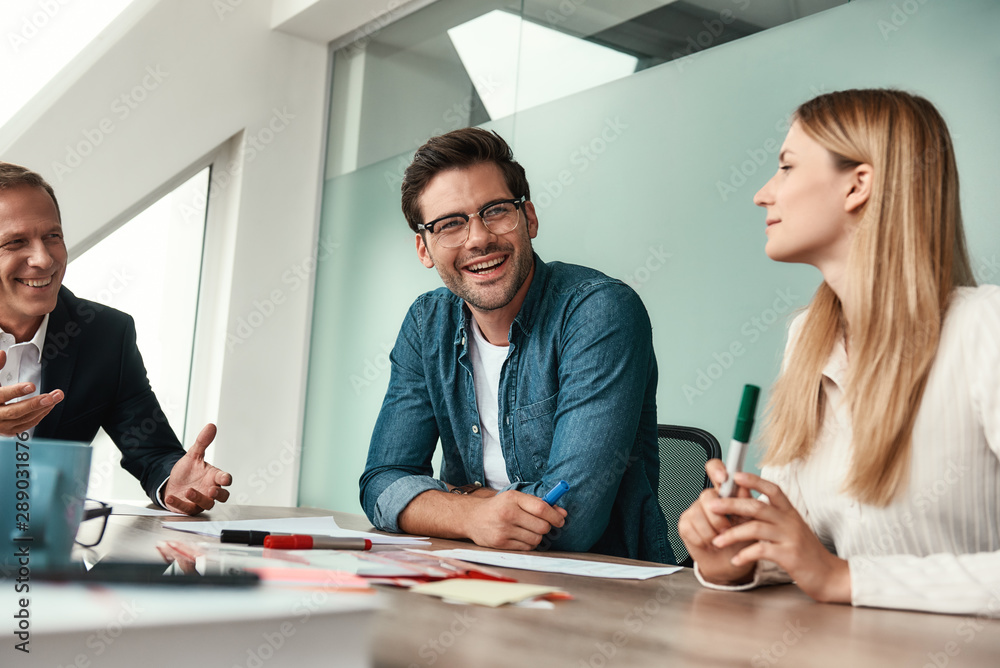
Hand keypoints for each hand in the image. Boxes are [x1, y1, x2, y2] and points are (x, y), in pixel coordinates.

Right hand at [0, 351, 63, 435]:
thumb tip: (2, 354)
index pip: (1, 396)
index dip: (16, 391)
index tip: (31, 386)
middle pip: (15, 412)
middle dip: (34, 404)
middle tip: (51, 397)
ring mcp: (1, 426)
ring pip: (23, 420)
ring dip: (42, 409)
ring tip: (55, 398)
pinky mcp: (9, 431)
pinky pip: (26, 425)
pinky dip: (39, 416)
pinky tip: (48, 407)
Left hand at [163, 423, 232, 514]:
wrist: (172, 483)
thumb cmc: (187, 471)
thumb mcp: (193, 455)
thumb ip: (202, 442)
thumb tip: (211, 426)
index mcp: (214, 477)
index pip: (225, 479)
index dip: (226, 479)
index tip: (225, 479)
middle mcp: (210, 490)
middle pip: (222, 496)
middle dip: (219, 494)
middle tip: (212, 490)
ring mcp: (201, 500)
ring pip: (206, 504)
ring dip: (199, 498)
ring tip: (188, 490)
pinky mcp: (189, 508)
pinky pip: (187, 509)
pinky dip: (179, 504)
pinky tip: (170, 497)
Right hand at [462, 490, 566, 549]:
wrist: (472, 518)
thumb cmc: (499, 507)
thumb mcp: (516, 499)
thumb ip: (538, 504)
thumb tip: (562, 514)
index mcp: (513, 498)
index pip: (541, 508)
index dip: (555, 515)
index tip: (561, 519)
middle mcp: (508, 513)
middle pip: (541, 526)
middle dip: (547, 527)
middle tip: (543, 525)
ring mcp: (503, 530)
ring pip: (536, 538)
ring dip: (538, 536)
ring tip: (529, 530)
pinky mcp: (501, 543)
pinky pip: (527, 547)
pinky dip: (529, 543)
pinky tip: (521, 536)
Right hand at [678, 459, 756, 584]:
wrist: (731, 563)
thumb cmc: (742, 540)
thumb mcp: (751, 520)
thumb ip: (747, 502)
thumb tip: (745, 486)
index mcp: (725, 492)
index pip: (715, 468)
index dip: (717, 470)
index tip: (723, 478)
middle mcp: (708, 498)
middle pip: (706, 495)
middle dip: (719, 517)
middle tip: (728, 529)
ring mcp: (694, 510)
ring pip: (699, 513)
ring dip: (713, 532)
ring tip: (721, 539)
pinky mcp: (685, 523)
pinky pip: (691, 528)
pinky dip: (704, 539)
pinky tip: (710, 543)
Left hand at [708, 471, 850, 603]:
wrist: (830, 576)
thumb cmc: (806, 553)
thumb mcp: (791, 530)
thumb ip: (772, 518)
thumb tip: (746, 508)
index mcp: (790, 512)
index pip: (773, 489)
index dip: (754, 480)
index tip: (736, 476)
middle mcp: (790, 521)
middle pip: (757, 506)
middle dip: (731, 504)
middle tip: (711, 506)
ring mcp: (790, 537)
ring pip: (755, 527)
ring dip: (732, 534)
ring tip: (717, 540)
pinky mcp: (789, 555)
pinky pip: (761, 550)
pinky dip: (745, 554)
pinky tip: (735, 559)